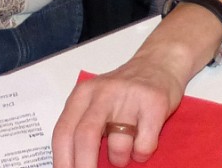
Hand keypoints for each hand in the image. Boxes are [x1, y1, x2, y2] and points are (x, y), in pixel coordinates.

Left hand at [52, 57, 185, 167]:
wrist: (159, 64)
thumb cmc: (124, 91)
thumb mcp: (95, 101)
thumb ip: (83, 127)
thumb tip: (74, 165)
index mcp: (83, 95)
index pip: (63, 132)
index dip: (62, 161)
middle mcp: (103, 93)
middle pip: (85, 137)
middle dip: (84, 167)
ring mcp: (129, 97)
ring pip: (118, 145)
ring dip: (119, 160)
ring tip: (123, 155)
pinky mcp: (154, 103)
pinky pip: (144, 144)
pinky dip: (141, 154)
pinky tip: (142, 145)